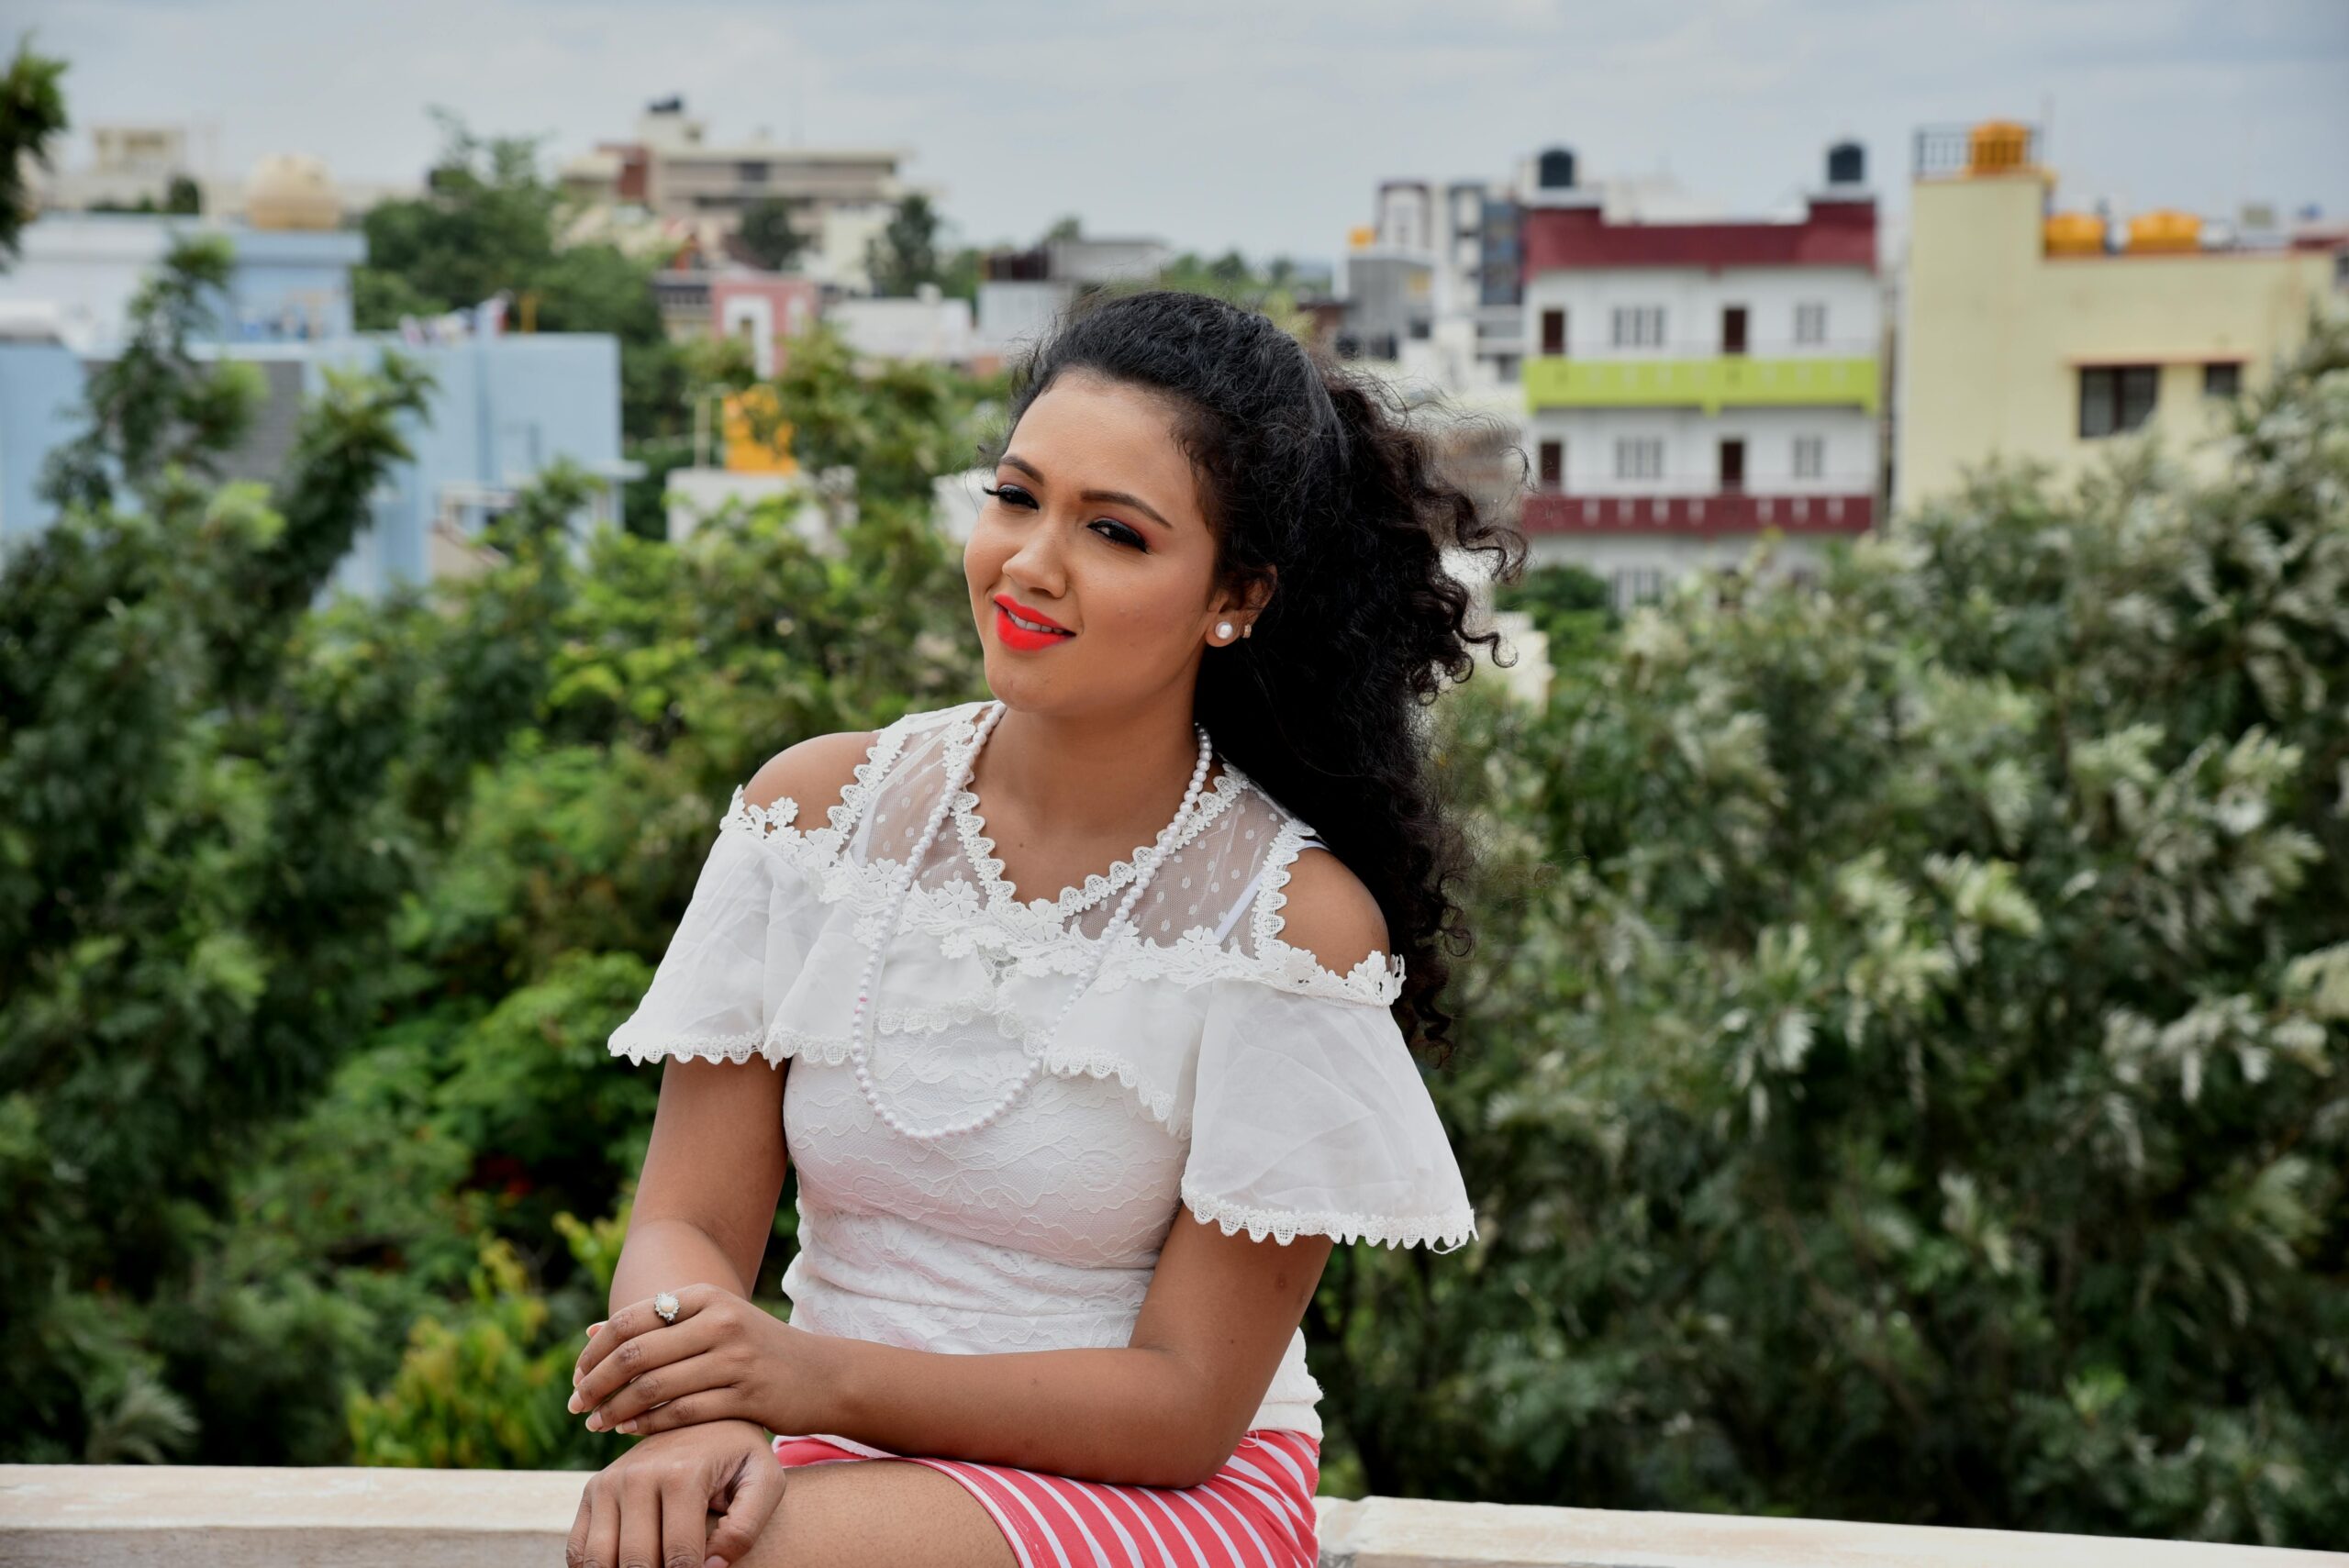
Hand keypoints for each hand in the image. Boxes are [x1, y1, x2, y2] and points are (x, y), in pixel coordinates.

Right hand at [567, 1417, 781, 1567]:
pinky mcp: (592, 1490)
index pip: (680, 1557)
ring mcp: (609, 1481)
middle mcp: (637, 1474)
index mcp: (682, 1474)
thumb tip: (711, 1565)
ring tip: (656, 1567)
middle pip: (637, 1561)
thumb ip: (746, 1527)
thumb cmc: (741, 1458)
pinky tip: (624, 1566)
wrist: (708, 1418)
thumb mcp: (765, 1482)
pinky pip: (579, 1549)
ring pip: (600, 1560)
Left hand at [570, 1284, 838, 1439]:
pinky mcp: (748, 1396)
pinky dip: (649, 1425)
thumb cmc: (755, 1352)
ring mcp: (736, 1358)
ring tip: (596, 1424)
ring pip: (654, 1387)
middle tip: (576, 1405)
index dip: (595, 1351)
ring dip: (615, 1410)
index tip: (576, 1376)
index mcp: (706, 1297)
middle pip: (636, 1353)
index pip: (631, 1319)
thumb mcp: (712, 1324)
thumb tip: (592, 1332)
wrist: (822, 1375)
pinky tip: (631, 1432)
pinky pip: (683, 1413)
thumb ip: (657, 1327)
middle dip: (596, 1383)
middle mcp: (720, 1321)